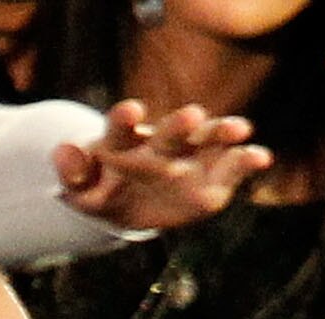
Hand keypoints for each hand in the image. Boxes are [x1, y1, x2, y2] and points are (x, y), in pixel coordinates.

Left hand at [53, 102, 271, 230]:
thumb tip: (63, 153)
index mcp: (122, 144)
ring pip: (204, 139)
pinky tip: (261, 157)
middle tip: (192, 115)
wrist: (129, 202)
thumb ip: (72, 174)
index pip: (120, 128)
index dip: (123, 120)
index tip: (131, 110)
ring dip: (221, 132)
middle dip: (180, 125)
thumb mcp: (81, 192)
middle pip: (169, 132)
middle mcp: (157, 142)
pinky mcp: (209, 174)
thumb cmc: (101, 192)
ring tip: (240, 129)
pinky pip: (229, 165)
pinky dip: (245, 160)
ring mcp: (187, 155)